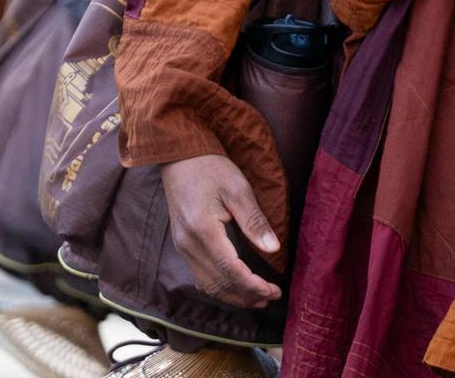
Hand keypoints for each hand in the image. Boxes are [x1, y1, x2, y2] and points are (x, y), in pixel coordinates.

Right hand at [161, 155, 281, 308]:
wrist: (180, 156)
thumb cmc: (211, 168)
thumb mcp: (238, 189)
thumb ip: (254, 221)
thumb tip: (274, 249)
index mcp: (203, 231)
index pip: (230, 271)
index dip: (253, 286)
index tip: (274, 290)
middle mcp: (188, 245)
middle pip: (218, 284)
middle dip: (246, 295)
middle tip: (270, 297)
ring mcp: (182, 247)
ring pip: (207, 285)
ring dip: (232, 296)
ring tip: (256, 298)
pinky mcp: (181, 245)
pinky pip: (199, 276)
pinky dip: (218, 287)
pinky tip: (233, 286)